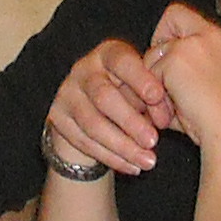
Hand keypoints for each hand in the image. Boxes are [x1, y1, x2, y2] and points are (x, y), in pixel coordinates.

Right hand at [45, 38, 172, 178]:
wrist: (93, 108)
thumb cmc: (129, 92)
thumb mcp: (142, 88)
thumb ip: (153, 98)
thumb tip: (163, 118)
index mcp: (108, 53)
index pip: (122, 61)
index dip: (140, 79)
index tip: (157, 97)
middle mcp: (83, 69)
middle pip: (104, 96)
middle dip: (131, 122)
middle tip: (153, 141)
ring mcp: (67, 93)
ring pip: (93, 124)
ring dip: (123, 146)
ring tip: (148, 161)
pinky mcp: (57, 117)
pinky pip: (84, 142)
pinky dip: (112, 158)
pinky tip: (133, 167)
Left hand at [144, 3, 220, 151]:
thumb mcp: (215, 88)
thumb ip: (191, 72)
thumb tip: (155, 76)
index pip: (192, 17)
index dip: (173, 35)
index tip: (172, 63)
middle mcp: (215, 35)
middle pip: (172, 15)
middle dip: (160, 50)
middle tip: (162, 84)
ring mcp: (195, 44)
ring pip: (155, 52)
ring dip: (155, 80)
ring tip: (169, 108)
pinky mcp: (177, 58)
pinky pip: (150, 72)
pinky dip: (154, 96)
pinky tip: (169, 112)